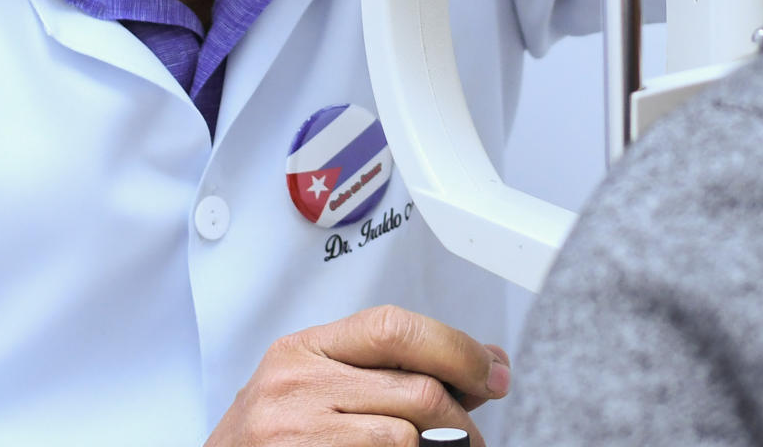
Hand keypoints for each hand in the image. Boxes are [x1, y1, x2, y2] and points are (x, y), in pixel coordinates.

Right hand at [205, 305, 510, 445]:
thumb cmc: (270, 439)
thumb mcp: (317, 388)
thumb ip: (390, 370)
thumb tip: (483, 363)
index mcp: (303, 351)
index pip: (394, 327)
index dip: (456, 348)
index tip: (491, 370)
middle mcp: (295, 385)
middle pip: (415, 388)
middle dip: (461, 415)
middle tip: (474, 435)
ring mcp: (295, 433)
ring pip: (406, 437)